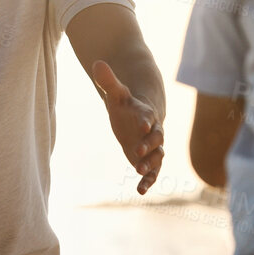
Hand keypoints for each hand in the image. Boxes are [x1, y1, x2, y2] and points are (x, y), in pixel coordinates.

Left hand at [92, 60, 163, 194]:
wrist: (139, 119)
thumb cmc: (127, 106)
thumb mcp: (116, 94)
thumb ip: (108, 81)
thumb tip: (96, 62)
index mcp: (146, 115)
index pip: (148, 117)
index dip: (146, 121)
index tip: (143, 125)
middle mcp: (153, 132)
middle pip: (156, 139)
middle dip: (149, 146)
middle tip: (138, 152)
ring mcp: (152, 148)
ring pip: (157, 158)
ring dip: (150, 166)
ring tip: (139, 174)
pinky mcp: (149, 160)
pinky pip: (153, 172)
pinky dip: (148, 181)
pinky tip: (140, 191)